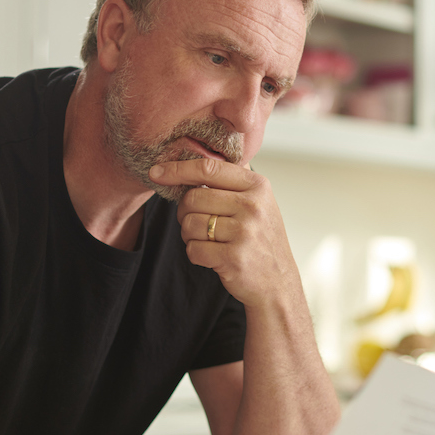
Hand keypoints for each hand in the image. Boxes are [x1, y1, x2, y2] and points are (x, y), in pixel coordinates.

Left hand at [149, 159, 300, 309]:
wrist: (278, 282)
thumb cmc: (261, 239)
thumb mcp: (260, 202)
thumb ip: (234, 178)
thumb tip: (198, 152)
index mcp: (257, 186)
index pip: (209, 169)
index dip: (178, 169)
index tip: (157, 172)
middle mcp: (253, 206)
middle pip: (193, 197)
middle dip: (184, 211)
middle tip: (197, 222)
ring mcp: (244, 233)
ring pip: (190, 224)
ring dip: (189, 235)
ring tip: (208, 241)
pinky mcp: (234, 258)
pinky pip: (193, 250)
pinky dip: (196, 254)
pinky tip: (212, 256)